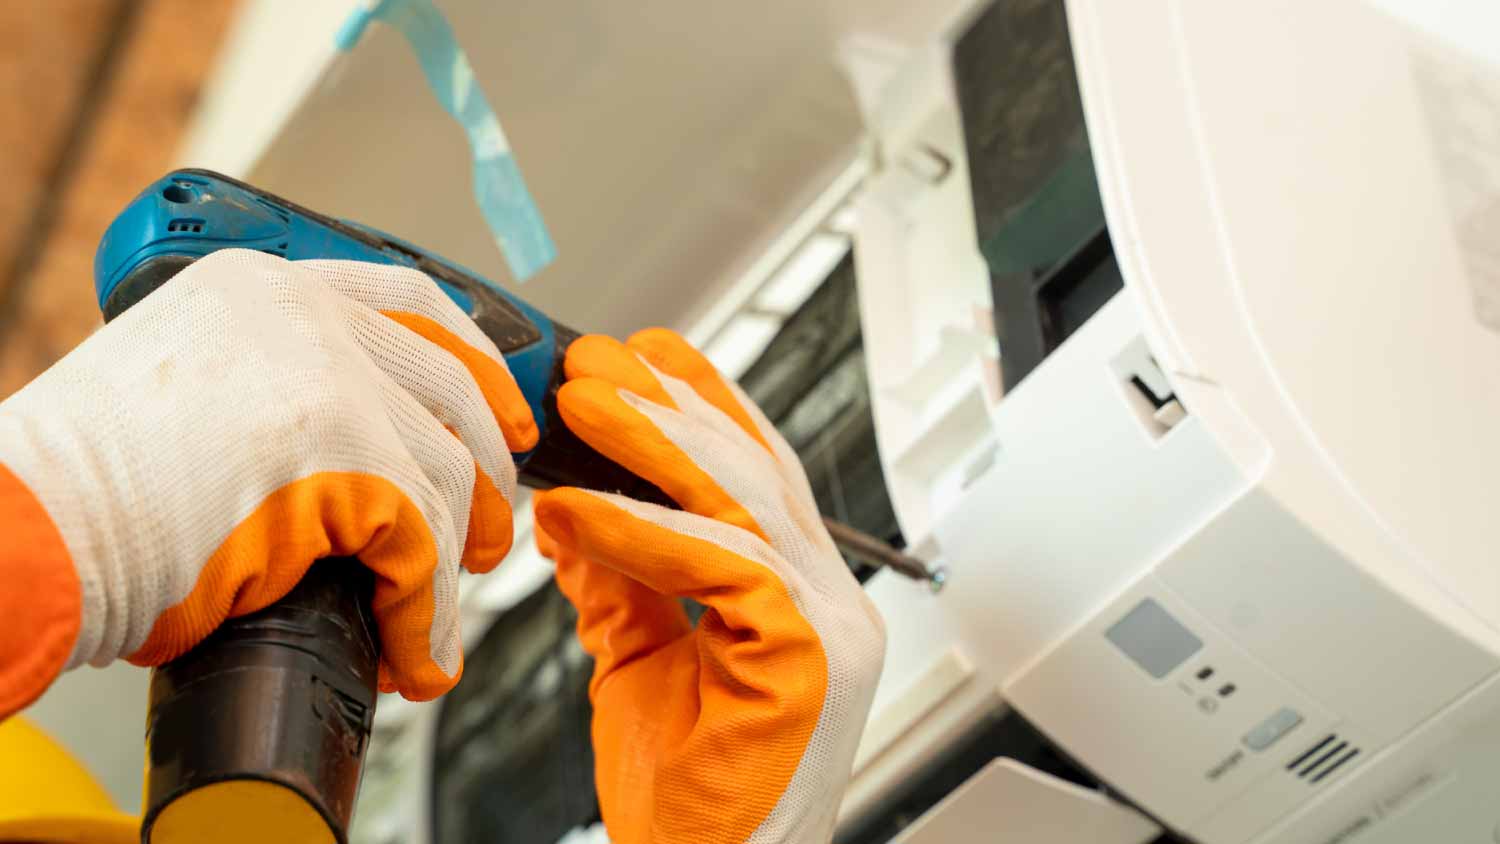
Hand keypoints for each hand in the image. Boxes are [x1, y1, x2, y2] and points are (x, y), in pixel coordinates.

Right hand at [0, 250, 535, 712]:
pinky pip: (419, 546)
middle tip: (485, 529)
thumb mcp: (190, 389)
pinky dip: (424, 612)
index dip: (474, 360)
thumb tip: (365, 456)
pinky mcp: (343, 459)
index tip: (503, 413)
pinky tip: (411, 650)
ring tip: (432, 614)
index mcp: (265, 289)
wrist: (26, 527)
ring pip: (441, 474)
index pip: (410, 299)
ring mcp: (329, 380)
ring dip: (449, 559)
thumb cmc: (84, 482)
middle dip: (482, 466)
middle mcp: (305, 318)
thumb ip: (279, 392)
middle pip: (447, 384)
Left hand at [535, 329, 885, 843]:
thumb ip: (623, 583)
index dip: (702, 406)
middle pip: (754, 473)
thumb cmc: (690, 797)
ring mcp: (834, 628)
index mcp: (801, 595)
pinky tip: (581, 509)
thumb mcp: (641, 662)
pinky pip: (725, 567)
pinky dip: (645, 532)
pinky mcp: (812, 658)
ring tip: (585, 402)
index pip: (756, 475)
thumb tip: (573, 511)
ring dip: (656, 444)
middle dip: (672, 408)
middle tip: (596, 363)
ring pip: (746, 503)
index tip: (643, 355)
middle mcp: (831, 600)